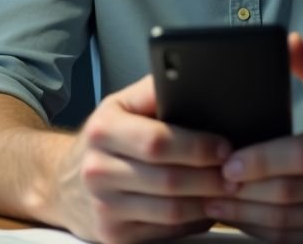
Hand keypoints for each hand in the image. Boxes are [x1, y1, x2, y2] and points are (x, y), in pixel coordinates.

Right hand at [53, 74, 232, 242]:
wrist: (63, 183)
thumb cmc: (105, 139)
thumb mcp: (120, 105)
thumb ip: (154, 91)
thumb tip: (194, 75)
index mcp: (103, 130)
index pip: (158, 141)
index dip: (198, 146)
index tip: (225, 146)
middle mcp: (98, 170)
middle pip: (169, 180)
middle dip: (212, 176)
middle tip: (238, 172)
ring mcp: (104, 207)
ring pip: (171, 211)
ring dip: (208, 201)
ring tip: (229, 189)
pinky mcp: (114, 235)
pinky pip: (166, 231)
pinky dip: (193, 221)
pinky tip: (206, 206)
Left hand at [203, 33, 302, 242]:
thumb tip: (289, 41)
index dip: (262, 160)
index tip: (227, 160)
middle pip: (288, 192)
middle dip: (243, 188)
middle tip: (208, 179)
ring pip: (285, 221)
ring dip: (243, 212)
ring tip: (211, 198)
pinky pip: (290, 240)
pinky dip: (257, 230)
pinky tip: (235, 216)